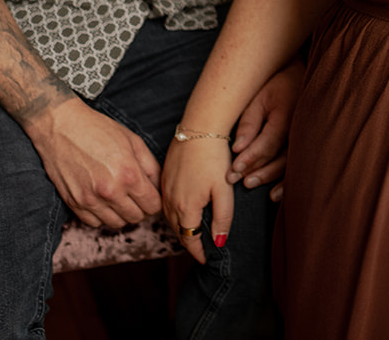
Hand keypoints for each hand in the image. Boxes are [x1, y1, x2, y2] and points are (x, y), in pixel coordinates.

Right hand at [24, 96, 162, 228]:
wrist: (61, 126)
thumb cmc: (98, 130)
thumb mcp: (133, 141)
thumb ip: (151, 167)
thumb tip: (158, 187)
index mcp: (129, 175)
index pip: (153, 206)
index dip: (155, 200)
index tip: (151, 194)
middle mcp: (110, 191)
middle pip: (136, 217)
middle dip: (140, 207)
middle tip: (136, 194)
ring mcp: (90, 200)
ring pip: (117, 224)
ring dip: (121, 213)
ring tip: (119, 196)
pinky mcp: (74, 203)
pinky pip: (95, 223)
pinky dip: (101, 215)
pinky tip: (102, 200)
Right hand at [163, 136, 235, 264]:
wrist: (199, 127)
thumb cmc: (215, 158)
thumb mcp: (224, 190)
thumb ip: (222, 219)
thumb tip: (218, 243)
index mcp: (185, 207)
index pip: (189, 240)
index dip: (197, 252)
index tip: (204, 260)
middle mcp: (170, 200)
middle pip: (177, 231)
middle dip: (188, 242)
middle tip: (199, 251)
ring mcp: (165, 187)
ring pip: (169, 217)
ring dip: (180, 228)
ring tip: (191, 235)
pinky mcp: (164, 176)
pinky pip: (165, 202)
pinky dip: (173, 213)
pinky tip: (182, 211)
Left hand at [229, 59, 303, 200]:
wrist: (300, 76)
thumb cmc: (275, 85)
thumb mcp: (258, 97)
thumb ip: (249, 122)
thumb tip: (238, 148)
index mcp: (287, 116)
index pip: (268, 143)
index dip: (250, 157)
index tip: (233, 169)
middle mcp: (300, 130)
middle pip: (277, 157)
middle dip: (256, 170)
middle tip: (235, 180)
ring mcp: (306, 138)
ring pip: (288, 164)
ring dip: (268, 177)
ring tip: (249, 184)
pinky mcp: (307, 144)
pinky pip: (298, 166)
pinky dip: (286, 182)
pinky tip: (274, 194)